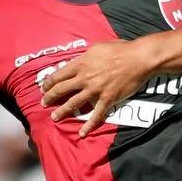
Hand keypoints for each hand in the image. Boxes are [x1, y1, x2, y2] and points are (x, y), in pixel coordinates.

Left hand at [40, 39, 158, 136]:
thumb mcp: (96, 47)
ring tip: (54, 118)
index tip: (43, 88)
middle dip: (50, 98)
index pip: (58, 75)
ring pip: (73, 103)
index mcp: (81, 64)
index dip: (48, 83)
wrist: (138, 58)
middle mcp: (84, 78)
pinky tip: (82, 133)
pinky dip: (88, 125)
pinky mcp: (107, 99)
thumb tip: (79, 61)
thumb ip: (85, 57)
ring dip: (62, 112)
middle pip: (61, 90)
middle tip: (44, 103)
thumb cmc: (119, 49)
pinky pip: (96, 115)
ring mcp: (95, 90)